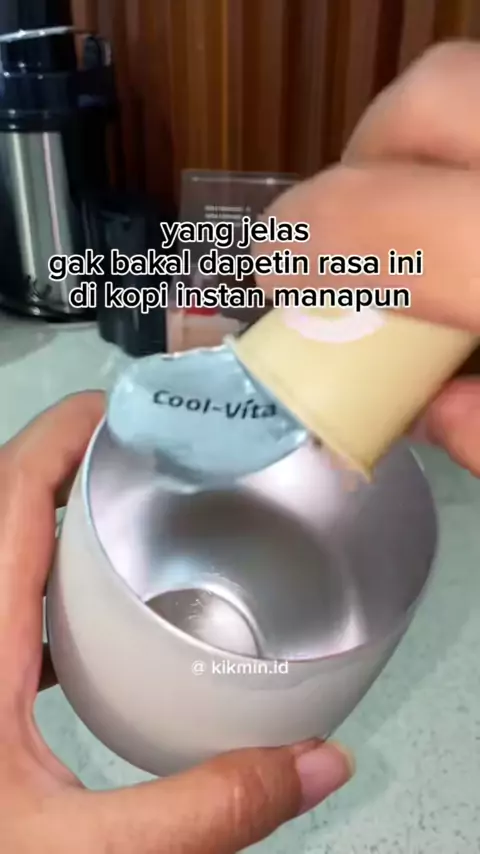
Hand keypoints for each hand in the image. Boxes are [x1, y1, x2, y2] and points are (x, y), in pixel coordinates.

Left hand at [0, 393, 352, 852]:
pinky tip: (89, 619)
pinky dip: (47, 583)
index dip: (64, 433)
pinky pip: (9, 601)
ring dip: (60, 520)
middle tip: (146, 457)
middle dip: (75, 464)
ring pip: (7, 549)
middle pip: (11, 504)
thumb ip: (203, 810)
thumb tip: (312, 766)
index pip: (14, 490)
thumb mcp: (81, 847)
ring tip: (129, 520)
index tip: (123, 407)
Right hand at [263, 40, 479, 475]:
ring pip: (471, 88)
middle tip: (352, 244)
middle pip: (429, 100)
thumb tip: (429, 410)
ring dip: (426, 155)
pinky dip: (471, 157)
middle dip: (363, 164)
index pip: (376, 214)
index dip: (301, 244)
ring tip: (425, 233)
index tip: (278, 280)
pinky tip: (475, 225)